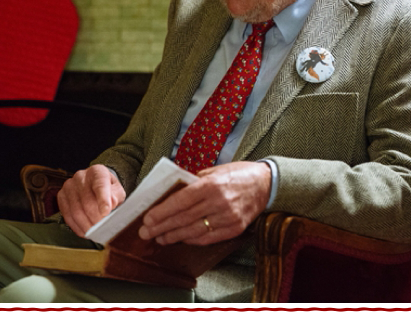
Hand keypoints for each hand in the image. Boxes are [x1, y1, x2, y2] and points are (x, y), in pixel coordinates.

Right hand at [56, 164, 125, 237]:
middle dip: (96, 219)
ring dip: (87, 226)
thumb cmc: (108, 190)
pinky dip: (78, 228)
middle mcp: (81, 176)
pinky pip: (68, 216)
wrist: (94, 186)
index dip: (103, 199)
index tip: (106, 212)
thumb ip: (116, 196)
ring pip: (76, 211)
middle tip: (103, 229)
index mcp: (97, 172)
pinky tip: (86, 232)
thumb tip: (111, 204)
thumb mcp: (117, 191)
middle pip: (87, 202)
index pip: (100, 184)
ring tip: (95, 233)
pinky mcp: (61, 197)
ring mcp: (69, 186)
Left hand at [138, 161, 270, 245]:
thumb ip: (194, 182)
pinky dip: (192, 239)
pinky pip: (208, 238)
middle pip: (185, 218)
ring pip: (195, 231)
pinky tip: (180, 239)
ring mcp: (227, 218)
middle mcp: (219, 202)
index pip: (182, 201)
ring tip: (159, 238)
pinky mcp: (234, 229)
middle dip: (163, 226)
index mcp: (212, 184)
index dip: (163, 211)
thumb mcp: (214, 171)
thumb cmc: (237, 174)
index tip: (148, 218)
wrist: (265, 184)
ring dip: (174, 236)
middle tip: (146, 232)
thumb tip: (172, 193)